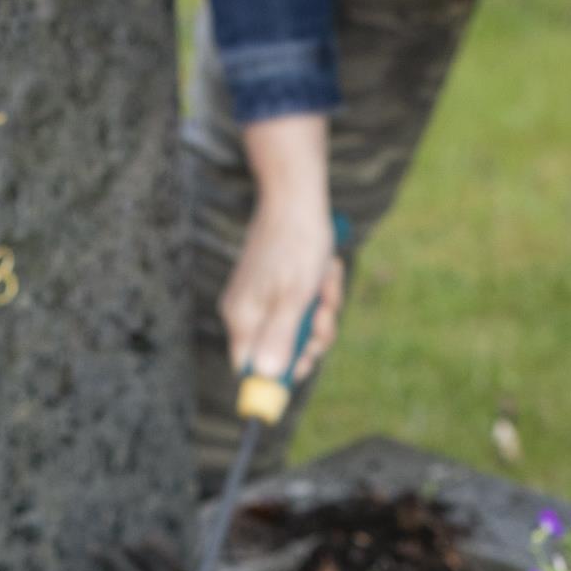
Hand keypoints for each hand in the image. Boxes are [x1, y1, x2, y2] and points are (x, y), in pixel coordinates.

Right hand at [222, 113, 343, 383]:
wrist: (296, 193)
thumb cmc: (297, 242)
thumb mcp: (295, 296)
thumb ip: (280, 338)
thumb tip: (267, 377)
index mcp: (244, 319)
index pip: (253, 371)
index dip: (283, 373)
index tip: (309, 361)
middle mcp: (247, 313)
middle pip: (281, 353)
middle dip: (312, 336)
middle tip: (325, 313)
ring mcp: (262, 299)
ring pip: (298, 328)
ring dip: (322, 310)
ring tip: (326, 281)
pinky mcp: (277, 286)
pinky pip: (302, 306)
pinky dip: (319, 293)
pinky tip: (325, 271)